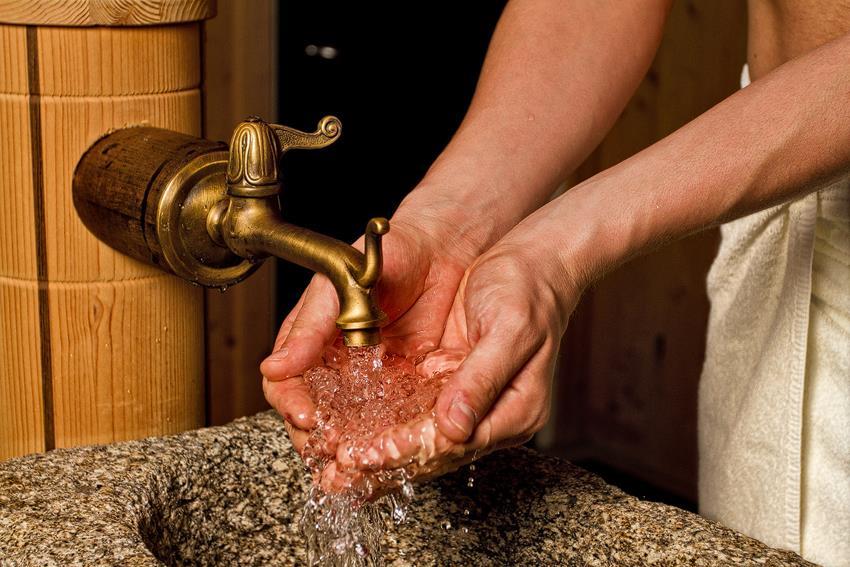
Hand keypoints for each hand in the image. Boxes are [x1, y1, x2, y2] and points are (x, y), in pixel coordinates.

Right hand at [260, 207, 483, 454]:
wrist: (445, 248)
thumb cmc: (388, 255)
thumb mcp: (341, 285)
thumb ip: (310, 326)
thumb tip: (275, 367)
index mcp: (312, 341)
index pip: (286, 383)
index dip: (291, 404)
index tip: (307, 417)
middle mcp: (337, 365)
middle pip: (313, 415)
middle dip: (317, 437)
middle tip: (332, 449)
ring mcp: (371, 379)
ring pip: (349, 424)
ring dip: (348, 445)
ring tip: (357, 459)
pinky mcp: (406, 387)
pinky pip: (392, 420)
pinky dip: (387, 438)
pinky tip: (391, 451)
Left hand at [327, 233, 583, 483]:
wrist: (531, 262)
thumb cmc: (529, 291)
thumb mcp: (511, 329)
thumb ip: (482, 379)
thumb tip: (456, 427)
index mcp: (516, 409)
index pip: (455, 443)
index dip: (410, 450)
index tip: (373, 454)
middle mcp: (491, 415)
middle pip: (433, 451)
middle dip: (387, 462)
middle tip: (340, 469)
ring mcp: (469, 402)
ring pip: (419, 438)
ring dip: (380, 450)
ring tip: (336, 462)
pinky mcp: (449, 385)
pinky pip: (414, 412)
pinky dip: (384, 424)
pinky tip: (353, 431)